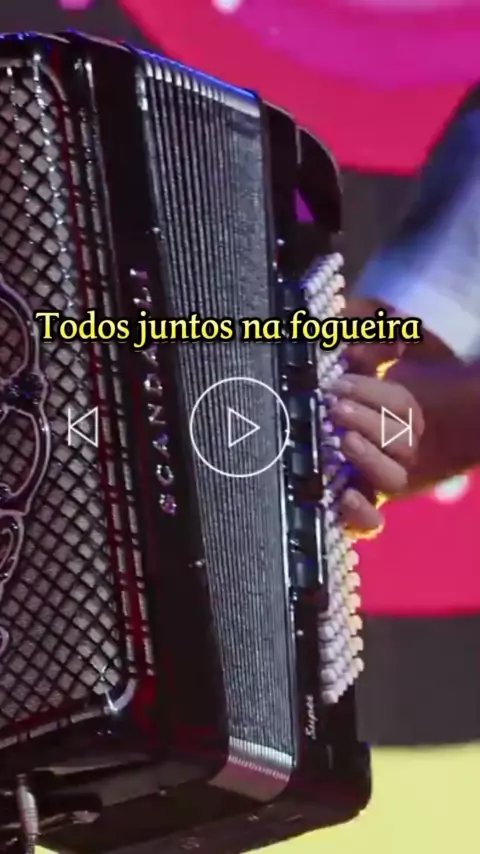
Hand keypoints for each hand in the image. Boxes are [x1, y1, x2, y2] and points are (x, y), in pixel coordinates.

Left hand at [329, 373, 424, 536]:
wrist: (334, 450)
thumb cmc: (350, 407)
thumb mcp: (359, 380)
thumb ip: (363, 358)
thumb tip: (358, 341)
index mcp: (405, 419)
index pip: (399, 405)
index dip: (370, 392)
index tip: (338, 385)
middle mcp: (401, 452)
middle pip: (400, 441)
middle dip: (367, 421)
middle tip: (335, 408)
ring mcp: (384, 482)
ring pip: (392, 478)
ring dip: (369, 457)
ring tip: (343, 440)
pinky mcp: (364, 508)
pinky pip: (372, 521)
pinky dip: (361, 513)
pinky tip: (345, 498)